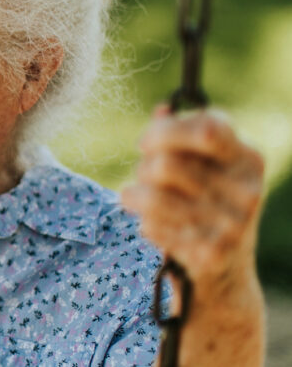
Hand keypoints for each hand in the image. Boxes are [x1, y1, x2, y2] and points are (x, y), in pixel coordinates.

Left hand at [122, 105, 264, 285]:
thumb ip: (181, 135)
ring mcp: (234, 224)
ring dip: (134, 197)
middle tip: (145, 179)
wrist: (224, 273)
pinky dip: (146, 225)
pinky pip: (152, 226)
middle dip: (143, 169)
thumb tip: (162, 110)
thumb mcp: (203, 166)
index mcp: (248, 157)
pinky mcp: (212, 253)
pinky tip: (159, 229)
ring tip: (138, 201)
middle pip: (165, 164)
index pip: (206, 127)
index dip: (164, 131)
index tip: (146, 143)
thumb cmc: (203, 204)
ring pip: (152, 196)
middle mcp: (249, 189)